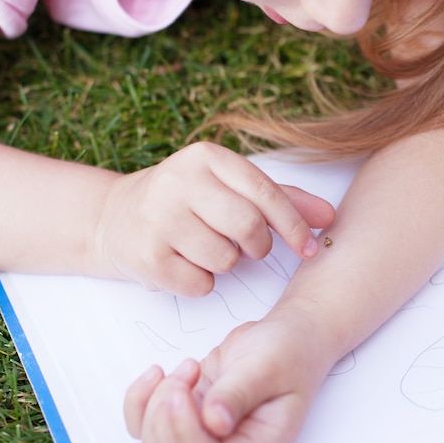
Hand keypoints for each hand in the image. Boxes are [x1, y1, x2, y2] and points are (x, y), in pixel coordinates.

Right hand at [95, 142, 333, 295]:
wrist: (114, 217)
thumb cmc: (184, 201)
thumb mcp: (226, 187)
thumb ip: (279, 199)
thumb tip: (329, 217)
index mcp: (205, 158)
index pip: (264, 191)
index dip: (293, 224)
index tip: (309, 248)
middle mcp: (179, 182)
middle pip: (248, 228)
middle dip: (257, 246)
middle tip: (247, 247)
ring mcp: (159, 219)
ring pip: (226, 260)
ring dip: (225, 263)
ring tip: (203, 248)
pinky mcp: (147, 256)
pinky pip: (201, 284)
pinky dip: (201, 282)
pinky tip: (183, 263)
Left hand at [124, 314, 332, 442]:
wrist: (285, 336)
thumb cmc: (286, 351)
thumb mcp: (267, 367)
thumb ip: (240, 393)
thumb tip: (214, 423)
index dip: (187, 434)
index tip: (181, 391)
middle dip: (165, 425)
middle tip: (178, 383)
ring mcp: (206, 432)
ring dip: (157, 403)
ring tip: (188, 368)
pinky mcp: (188, 412)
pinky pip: (148, 423)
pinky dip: (141, 400)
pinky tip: (159, 373)